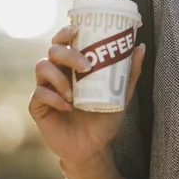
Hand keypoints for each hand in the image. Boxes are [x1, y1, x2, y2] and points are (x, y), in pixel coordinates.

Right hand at [29, 24, 144, 171]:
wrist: (93, 148)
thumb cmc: (104, 118)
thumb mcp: (120, 94)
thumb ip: (129, 72)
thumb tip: (140, 47)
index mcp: (73, 66)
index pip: (64, 41)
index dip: (66, 32)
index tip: (78, 30)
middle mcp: (57, 72)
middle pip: (53, 50)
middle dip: (69, 54)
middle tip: (86, 67)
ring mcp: (45, 88)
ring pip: (42, 67)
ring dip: (60, 77)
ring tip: (75, 94)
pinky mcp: (38, 106)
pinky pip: (38, 93)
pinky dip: (53, 97)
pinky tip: (68, 107)